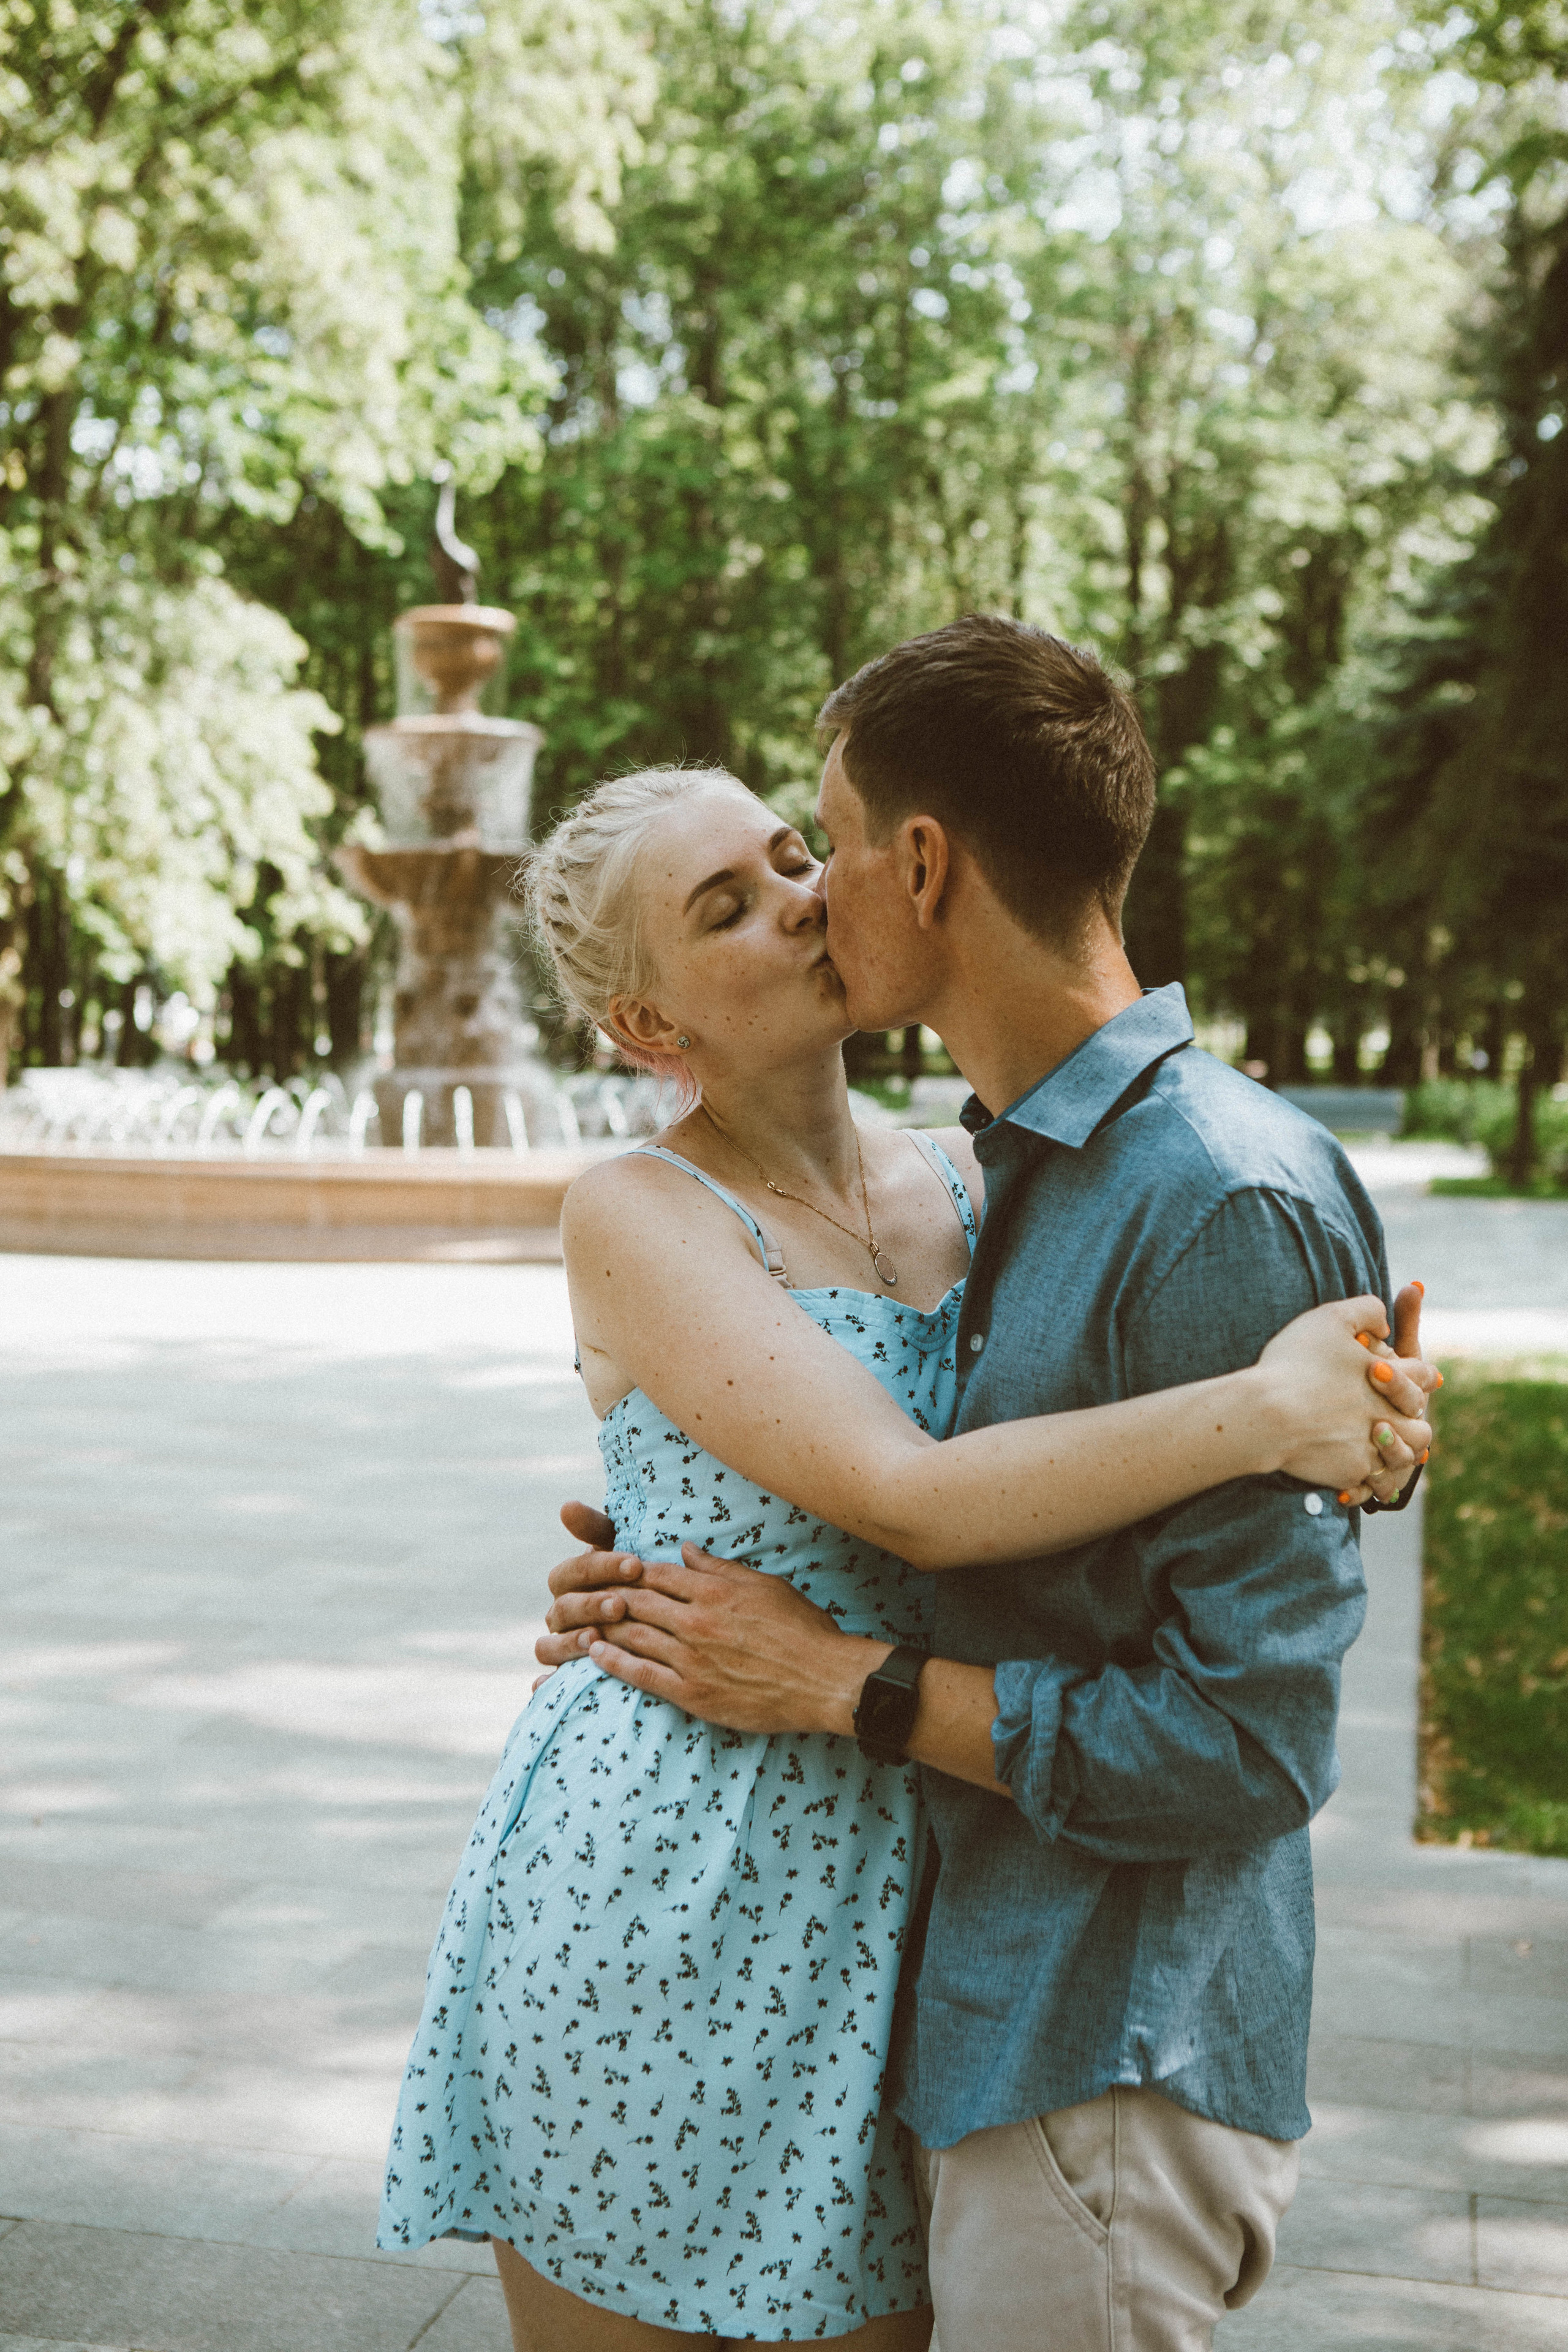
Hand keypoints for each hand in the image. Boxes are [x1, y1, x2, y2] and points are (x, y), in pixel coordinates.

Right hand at [535, 1501, 644, 1668]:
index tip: (635, 1563)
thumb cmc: (641, 1583)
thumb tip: (566, 1507)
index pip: (572, 1572)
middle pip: (561, 1609)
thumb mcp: (627, 1554)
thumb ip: (597, 1530)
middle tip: (620, 1604)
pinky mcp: (565, 1678)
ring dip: (570, 1641)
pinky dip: (548, 1683)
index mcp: (572, 1581)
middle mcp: (561, 1614)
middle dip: (590, 1604)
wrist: (662, 1628)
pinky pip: (549, 1684)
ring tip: (596, 1637)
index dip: (600, 1567)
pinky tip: (556, 1683)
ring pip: (548, 1645)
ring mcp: (560, 1646)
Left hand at [578, 1543, 885, 1736]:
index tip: (608, 1567)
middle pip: (636, 1601)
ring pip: (632, 1634)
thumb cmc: (803, 1630)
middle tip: (582, 1592)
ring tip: (579, 1620)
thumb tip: (685, 1550)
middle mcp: (696, 1620)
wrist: (825, 1680)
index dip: (628, 1569)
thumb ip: (720, 1569)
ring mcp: (692, 1658)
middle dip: (606, 1594)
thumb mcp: (765, 1586)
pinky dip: (613, 1662)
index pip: (657, 1573)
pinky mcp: (693, 1693)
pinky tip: (595, 1653)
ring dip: (602, 1625)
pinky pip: (641, 1675)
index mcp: (714, 1591)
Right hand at [1257, 1288, 1433, 1502]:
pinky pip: (1368, 1483)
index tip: (1422, 1374)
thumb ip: (1367, 1310)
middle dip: (1414, 1423)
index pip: (1423, 1376)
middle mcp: (1388, 1417)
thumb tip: (1384, 1327)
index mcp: (1391, 1381)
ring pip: (1402, 1459)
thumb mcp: (1332, 1318)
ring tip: (1379, 1448)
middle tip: (1399, 1419)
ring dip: (1395, 1453)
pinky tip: (1352, 1473)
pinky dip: (1364, 1480)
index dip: (1420, 1373)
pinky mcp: (1350, 1473)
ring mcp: (1371, 1449)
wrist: (1264, 1414)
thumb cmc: (1294, 1362)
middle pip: (1421, 1428)